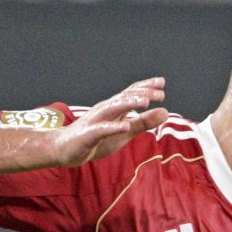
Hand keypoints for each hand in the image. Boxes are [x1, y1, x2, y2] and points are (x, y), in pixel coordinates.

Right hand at [50, 78, 168, 167]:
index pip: (130, 93)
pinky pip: (101, 129)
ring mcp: (95, 121)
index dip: (145, 87)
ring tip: (145, 102)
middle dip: (142, 94)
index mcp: (114, 108)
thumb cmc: (97, 140)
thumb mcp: (125, 131)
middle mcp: (105, 110)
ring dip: (129, 104)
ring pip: (113, 109)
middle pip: (124, 98)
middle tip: (160, 93)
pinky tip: (125, 126)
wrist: (65, 149)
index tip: (162, 82)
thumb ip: (144, 122)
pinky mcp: (88, 135)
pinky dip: (113, 127)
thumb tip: (166, 111)